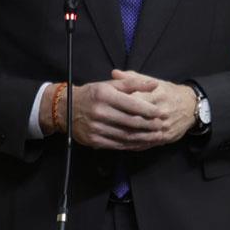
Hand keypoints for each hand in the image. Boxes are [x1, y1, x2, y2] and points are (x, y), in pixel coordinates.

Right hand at [67, 71, 193, 150]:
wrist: (66, 108)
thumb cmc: (93, 94)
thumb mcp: (110, 84)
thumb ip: (133, 84)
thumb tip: (154, 84)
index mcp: (105, 95)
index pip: (132, 105)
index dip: (149, 110)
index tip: (161, 113)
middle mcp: (100, 112)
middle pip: (130, 122)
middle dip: (149, 125)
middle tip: (162, 126)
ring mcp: (96, 128)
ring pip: (125, 135)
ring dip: (144, 138)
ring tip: (157, 137)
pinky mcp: (94, 140)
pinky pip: (117, 145)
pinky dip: (132, 145)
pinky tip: (142, 143)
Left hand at [113, 70, 198, 144]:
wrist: (191, 106)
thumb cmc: (168, 92)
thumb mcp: (153, 81)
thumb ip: (133, 78)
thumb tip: (114, 73)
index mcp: (158, 95)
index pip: (135, 101)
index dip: (119, 104)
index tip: (105, 105)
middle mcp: (162, 112)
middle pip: (137, 119)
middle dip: (118, 122)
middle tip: (102, 122)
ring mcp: (164, 127)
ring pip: (140, 134)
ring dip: (123, 136)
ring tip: (107, 135)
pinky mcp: (165, 138)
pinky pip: (146, 143)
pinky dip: (132, 145)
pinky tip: (119, 144)